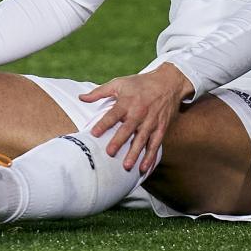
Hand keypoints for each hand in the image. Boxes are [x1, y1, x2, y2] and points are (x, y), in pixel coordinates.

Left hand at [78, 64, 193, 172]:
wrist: (168, 82)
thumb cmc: (140, 84)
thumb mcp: (119, 83)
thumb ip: (99, 92)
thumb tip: (81, 98)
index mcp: (127, 102)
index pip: (113, 114)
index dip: (103, 124)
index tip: (94, 133)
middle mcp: (139, 112)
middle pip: (128, 129)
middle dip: (119, 141)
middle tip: (110, 153)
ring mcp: (151, 121)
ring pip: (142, 139)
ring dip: (135, 153)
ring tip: (127, 165)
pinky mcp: (161, 128)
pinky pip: (155, 144)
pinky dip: (150, 157)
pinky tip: (144, 168)